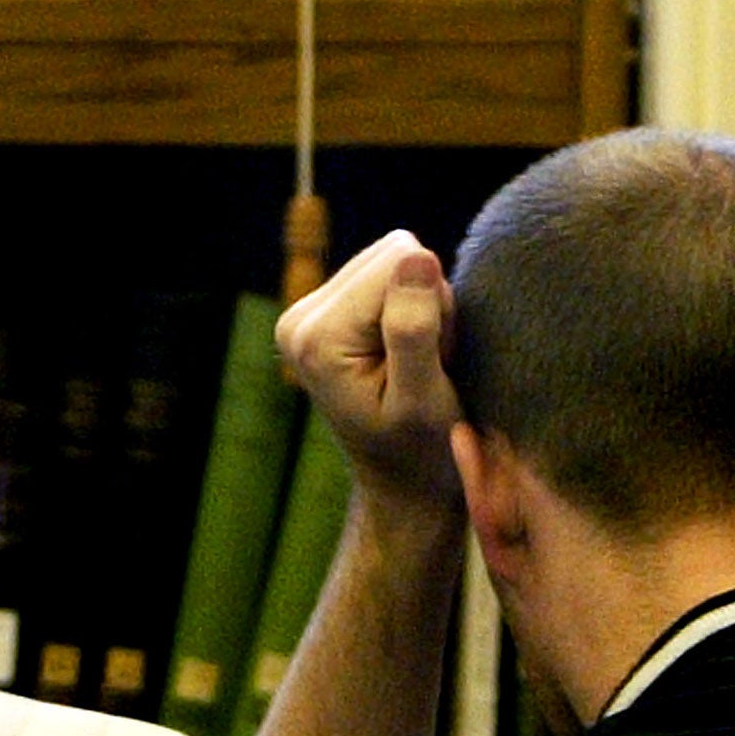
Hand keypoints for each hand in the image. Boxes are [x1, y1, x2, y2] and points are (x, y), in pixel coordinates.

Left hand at [275, 231, 462, 510]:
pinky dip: (411, 307)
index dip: (434, 306)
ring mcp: (308, 312)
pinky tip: (407, 354)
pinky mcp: (325, 310)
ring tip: (418, 363)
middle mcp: (299, 317)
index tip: (430, 365)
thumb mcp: (424, 400)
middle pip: (393, 252)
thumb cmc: (423, 452)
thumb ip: (414, 329)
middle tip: (427, 366)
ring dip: (423, 305)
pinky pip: (388, 272)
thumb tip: (417, 256)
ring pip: (394, 257)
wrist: (403, 484)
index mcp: (317, 337)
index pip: (399, 261)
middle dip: (427, 302)